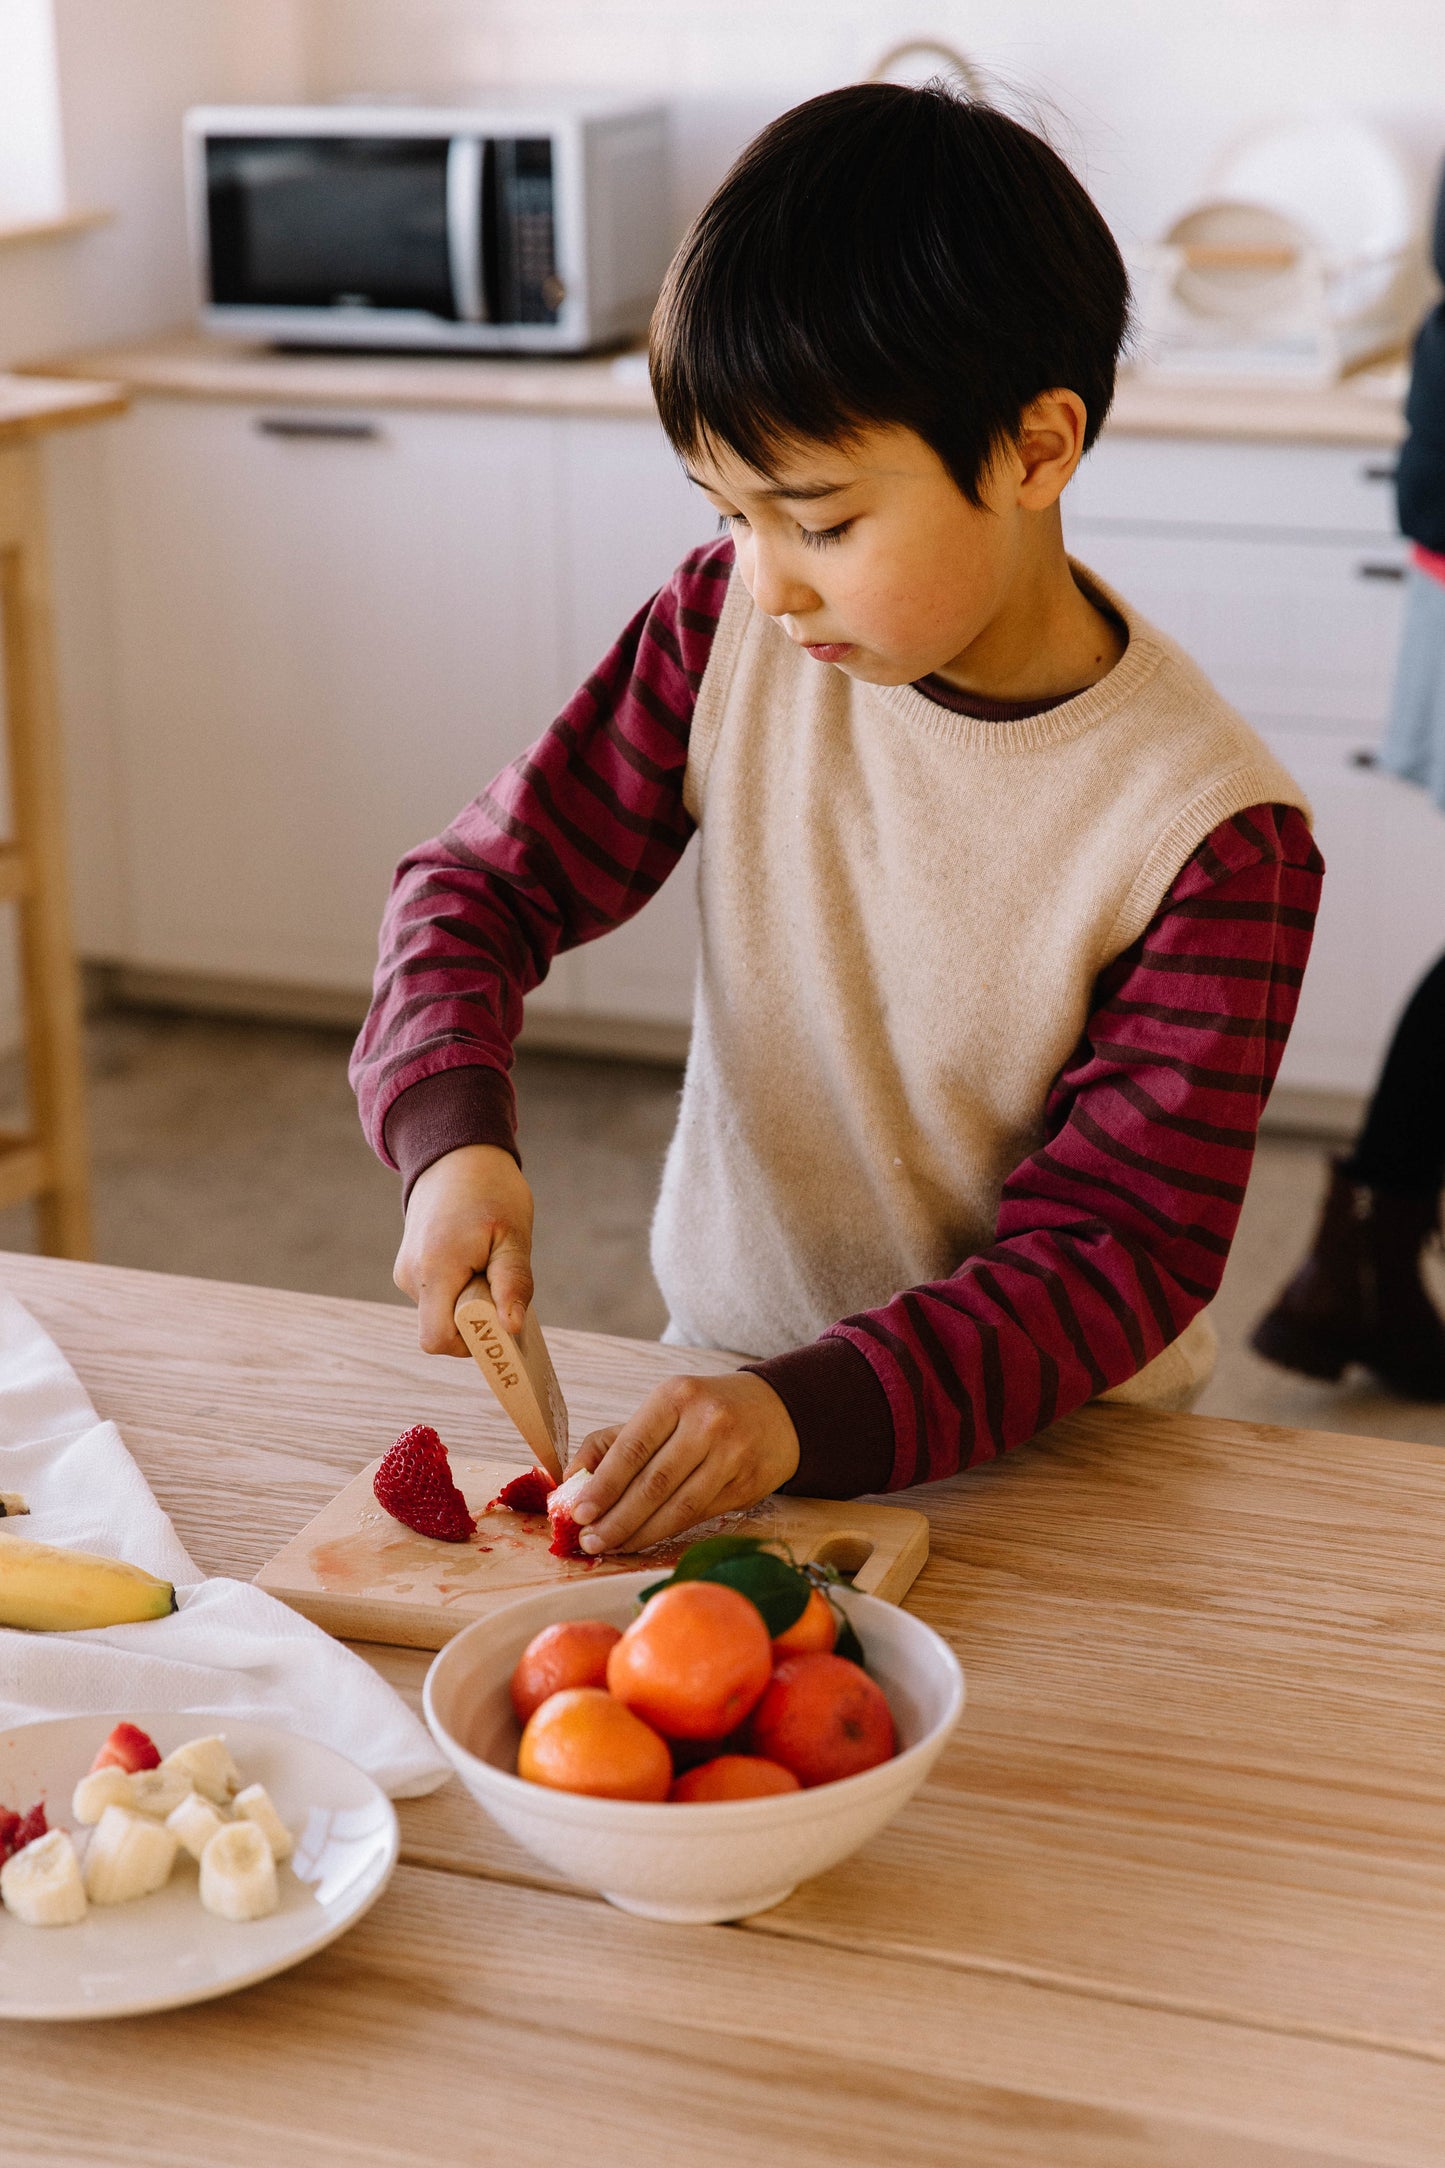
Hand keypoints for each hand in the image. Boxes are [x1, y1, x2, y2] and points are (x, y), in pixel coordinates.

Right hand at [393, 1144, 534, 1354]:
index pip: (438, 1339)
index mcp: (434, 1268)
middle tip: (498, 1280)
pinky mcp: (410, 1271)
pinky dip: (460, 1291)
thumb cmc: (490, 1191)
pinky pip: (438, 1299)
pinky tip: (474, 1261)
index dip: (471, 1342)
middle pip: (442, 1330)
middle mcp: (410, 1276)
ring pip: (442, 1315)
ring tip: (486, 1262)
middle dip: (476, 1320)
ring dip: (470, 1303)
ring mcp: (406, 1273)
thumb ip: (513, 1283)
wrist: (455, 1156)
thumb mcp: (513, 1235)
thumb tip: (511, 1327)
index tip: (500, 1318)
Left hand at [562, 1372, 799, 1553]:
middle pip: (654, 1483)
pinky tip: (645, 1539)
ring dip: (640, 1533)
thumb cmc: (705, 1410)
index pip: (632, 1448)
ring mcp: (732, 1455)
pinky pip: (700, 1515)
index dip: (603, 1485)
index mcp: (676, 1396)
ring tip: (612, 1546)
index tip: (578, 1513)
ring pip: (678, 1506)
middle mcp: (707, 1423)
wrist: (777, 1411)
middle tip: (589, 1540)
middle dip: (617, 1518)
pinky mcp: (748, 1484)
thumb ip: (614, 1441)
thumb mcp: (662, 1408)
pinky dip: (668, 1532)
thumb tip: (572, 1478)